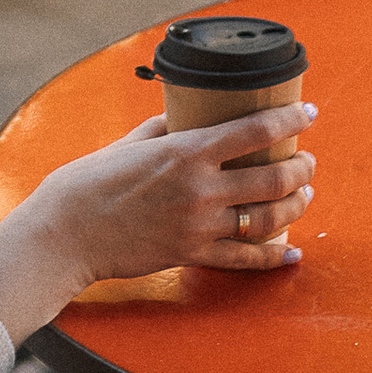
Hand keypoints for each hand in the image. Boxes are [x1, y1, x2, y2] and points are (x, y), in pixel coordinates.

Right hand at [0, 108, 316, 341]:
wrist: (63, 234)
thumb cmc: (86, 184)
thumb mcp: (128, 143)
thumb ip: (164, 130)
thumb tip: (187, 117)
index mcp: (185, 152)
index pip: (255, 131)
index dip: (291, 120)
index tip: (308, 113)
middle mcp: (199, 189)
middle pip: (274, 177)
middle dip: (302, 167)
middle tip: (307, 160)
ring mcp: (198, 226)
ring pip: (269, 217)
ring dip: (297, 204)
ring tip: (304, 194)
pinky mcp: (191, 255)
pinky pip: (245, 259)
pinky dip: (274, 256)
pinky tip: (291, 251)